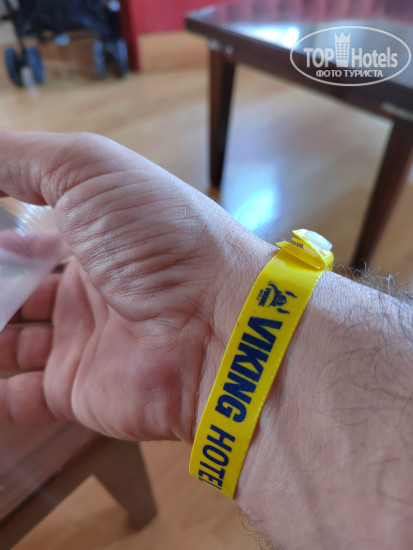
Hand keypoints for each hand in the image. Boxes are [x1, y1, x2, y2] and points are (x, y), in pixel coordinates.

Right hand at [0, 132, 273, 441]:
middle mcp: (91, 291)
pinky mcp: (77, 391)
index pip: (34, 240)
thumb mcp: (89, 169)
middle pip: (20, 292)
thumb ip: (22, 158)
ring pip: (13, 342)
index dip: (1, 239)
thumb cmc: (159, 238)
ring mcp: (84, 342)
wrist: (218, 324)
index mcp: (97, 238)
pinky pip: (21, 400)